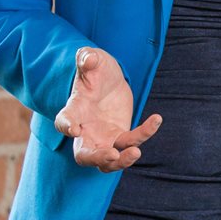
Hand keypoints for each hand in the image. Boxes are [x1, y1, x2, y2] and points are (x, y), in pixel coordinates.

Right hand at [53, 46, 160, 171]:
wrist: (110, 78)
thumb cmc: (96, 70)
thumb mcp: (92, 59)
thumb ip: (87, 58)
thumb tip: (88, 58)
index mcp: (74, 111)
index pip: (64, 121)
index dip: (66, 127)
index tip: (73, 129)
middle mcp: (86, 130)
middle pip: (84, 155)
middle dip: (96, 158)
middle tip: (111, 155)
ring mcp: (104, 137)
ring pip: (108, 161)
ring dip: (121, 162)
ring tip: (136, 152)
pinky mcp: (121, 137)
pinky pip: (133, 142)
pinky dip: (145, 134)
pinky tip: (156, 118)